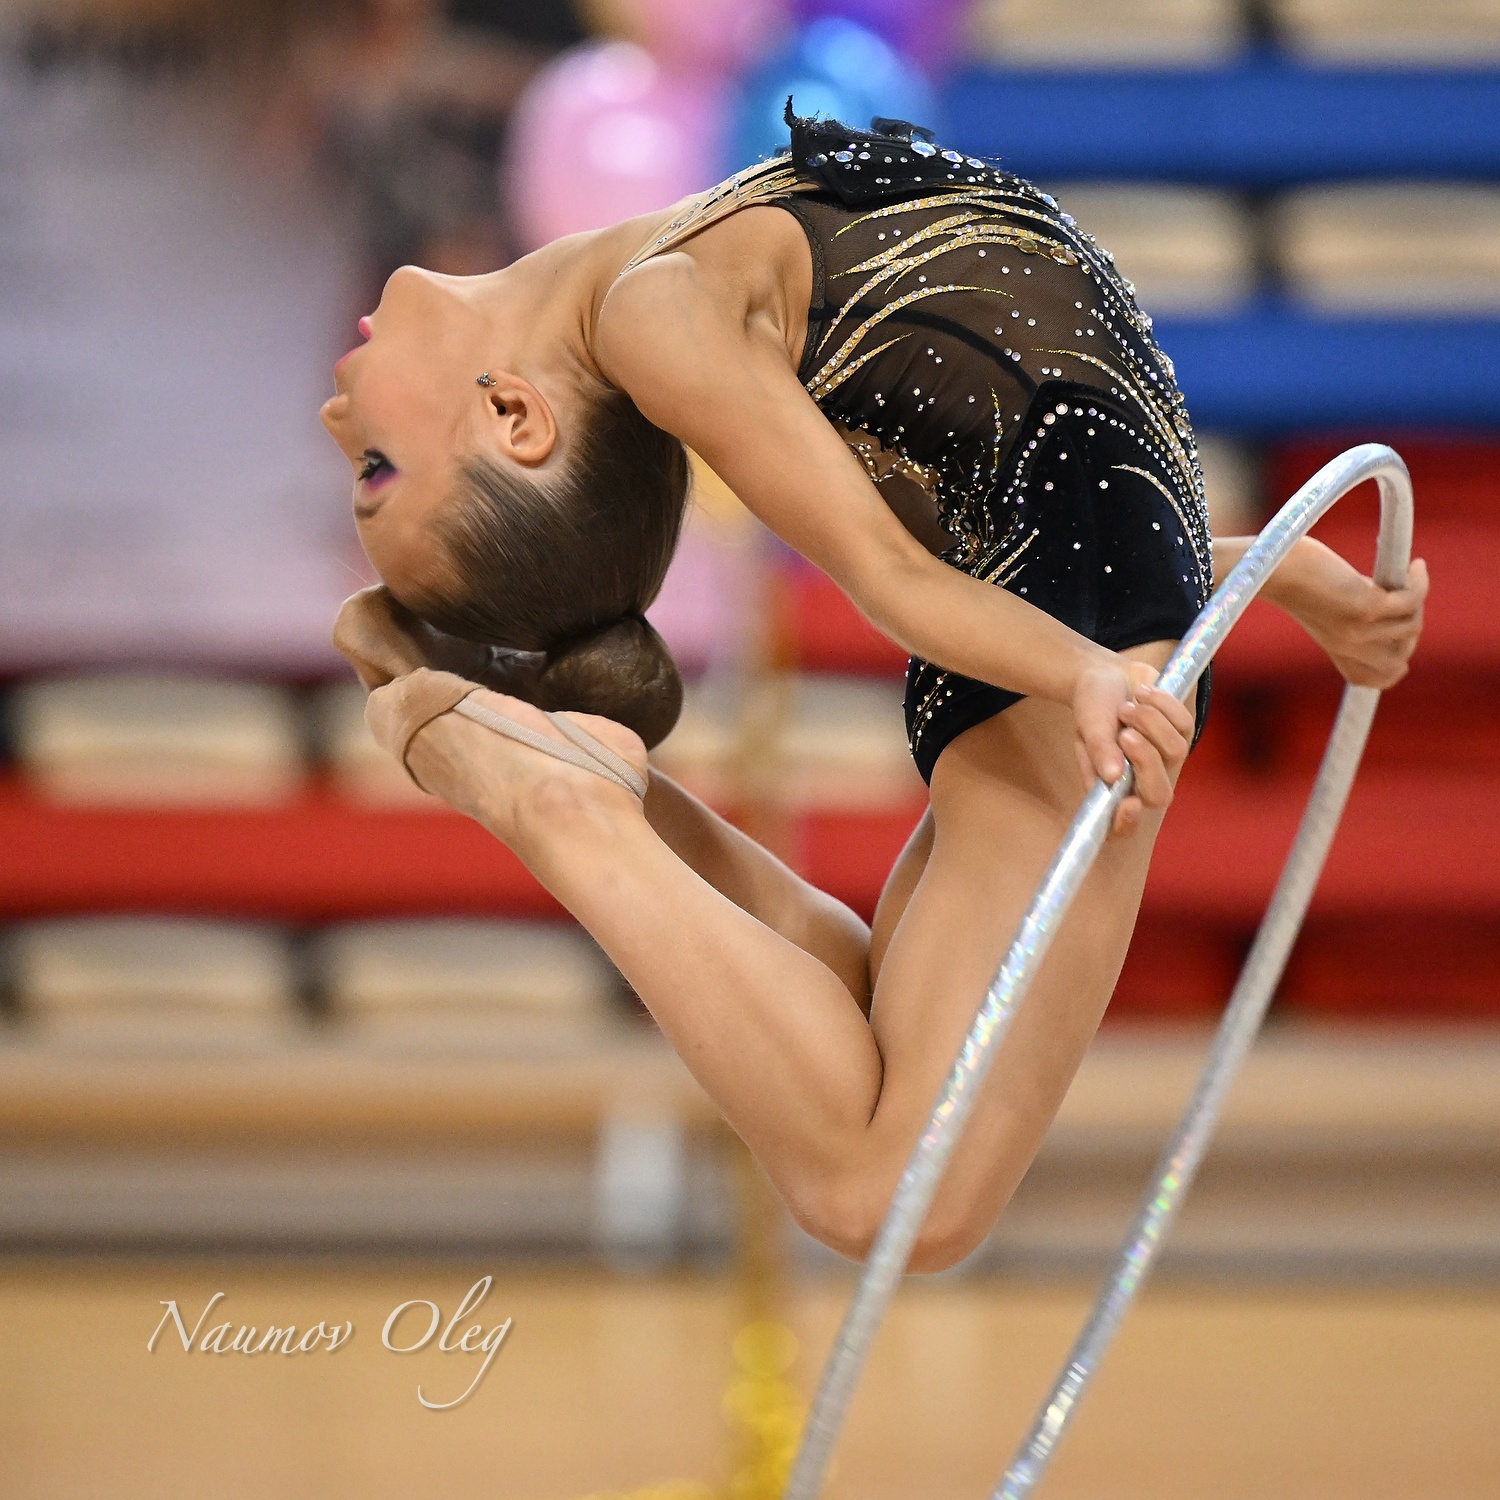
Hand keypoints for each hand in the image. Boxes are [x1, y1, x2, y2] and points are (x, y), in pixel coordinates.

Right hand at [1072, 657, 1195, 838]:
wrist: (1108, 675)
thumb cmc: (1093, 706)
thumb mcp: (1088, 725)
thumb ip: (1099, 750)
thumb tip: (1112, 776)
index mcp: (1110, 788)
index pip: (1121, 826)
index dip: (1126, 824)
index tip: (1128, 804)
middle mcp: (1139, 781)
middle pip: (1159, 794)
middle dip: (1146, 760)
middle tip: (1125, 733)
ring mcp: (1165, 760)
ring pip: (1174, 752)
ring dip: (1150, 722)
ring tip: (1126, 706)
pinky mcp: (1182, 734)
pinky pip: (1184, 725)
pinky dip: (1163, 704)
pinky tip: (1143, 693)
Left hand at [1272, 539, 1428, 688]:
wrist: (1273, 564)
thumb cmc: (1296, 574)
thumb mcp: (1327, 605)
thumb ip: (1354, 614)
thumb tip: (1392, 600)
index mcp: (1335, 649)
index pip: (1375, 681)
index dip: (1396, 662)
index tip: (1401, 630)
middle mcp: (1347, 646)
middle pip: (1399, 663)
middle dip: (1411, 631)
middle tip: (1405, 600)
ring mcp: (1357, 630)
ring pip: (1412, 627)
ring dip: (1417, 600)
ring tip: (1409, 575)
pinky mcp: (1366, 607)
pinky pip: (1412, 601)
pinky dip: (1419, 582)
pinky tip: (1414, 566)